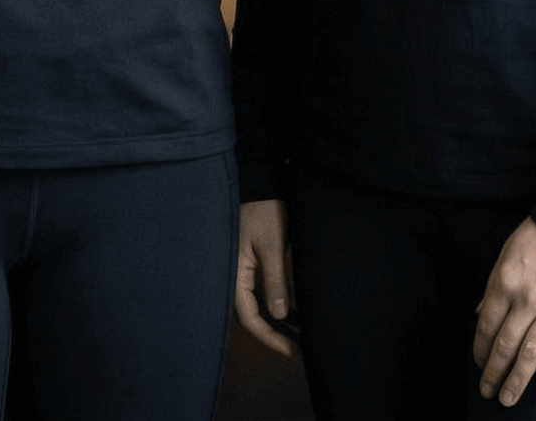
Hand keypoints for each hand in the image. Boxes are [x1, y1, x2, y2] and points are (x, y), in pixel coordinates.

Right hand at [233, 198, 298, 359]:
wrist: (262, 183)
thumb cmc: (264, 210)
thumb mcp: (272, 245)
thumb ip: (275, 280)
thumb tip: (280, 315)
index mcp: (234, 273)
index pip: (249, 316)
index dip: (270, 337)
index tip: (291, 350)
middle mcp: (235, 276)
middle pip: (253, 316)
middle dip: (276, 335)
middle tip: (300, 351)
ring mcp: (244, 271)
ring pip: (259, 306)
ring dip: (278, 323)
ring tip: (301, 339)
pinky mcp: (253, 266)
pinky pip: (263, 293)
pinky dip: (278, 307)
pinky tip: (295, 317)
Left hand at [472, 217, 535, 405]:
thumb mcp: (507, 253)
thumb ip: (493, 286)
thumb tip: (480, 315)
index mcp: (505, 283)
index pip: (487, 327)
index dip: (480, 351)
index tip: (478, 366)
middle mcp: (528, 299)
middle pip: (506, 345)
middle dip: (494, 373)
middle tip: (488, 392)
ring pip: (532, 353)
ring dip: (518, 379)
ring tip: (509, 398)